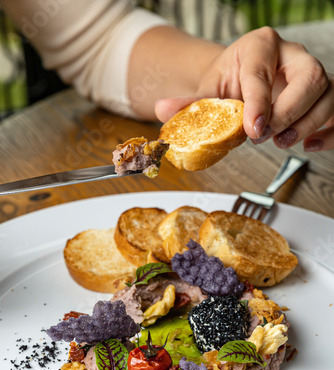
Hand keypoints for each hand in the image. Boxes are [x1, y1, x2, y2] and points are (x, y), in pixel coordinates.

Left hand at [155, 27, 333, 151]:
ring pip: (328, 93)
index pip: (263, 72)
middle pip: (310, 76)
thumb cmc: (228, 84)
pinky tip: (310, 145)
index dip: (260, 102)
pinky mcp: (321, 94)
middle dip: (289, 112)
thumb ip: (188, 105)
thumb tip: (162, 111)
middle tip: (267, 135)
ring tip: (282, 141)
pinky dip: (328, 131)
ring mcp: (310, 73)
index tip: (253, 129)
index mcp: (260, 46)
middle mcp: (291, 55)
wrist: (240, 82)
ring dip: (309, 123)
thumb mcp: (207, 91)